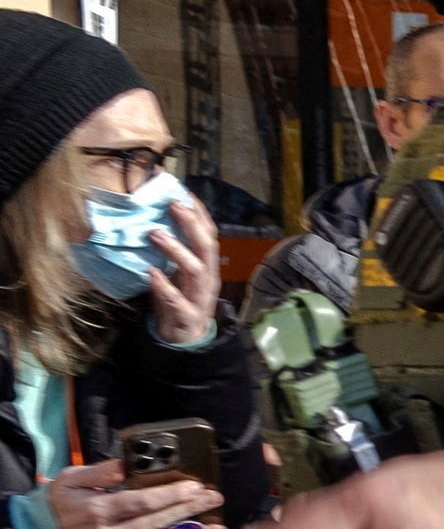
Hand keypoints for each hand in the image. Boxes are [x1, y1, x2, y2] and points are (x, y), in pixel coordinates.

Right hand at [45, 458, 217, 528]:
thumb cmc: (60, 501)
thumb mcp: (72, 478)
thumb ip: (101, 472)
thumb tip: (127, 464)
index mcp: (98, 510)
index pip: (141, 503)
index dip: (171, 496)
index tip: (195, 487)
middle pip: (157, 524)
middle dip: (190, 511)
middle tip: (215, 499)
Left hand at [143, 191, 218, 347]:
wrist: (187, 338)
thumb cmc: (179, 298)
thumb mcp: (179, 271)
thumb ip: (173, 249)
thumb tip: (152, 217)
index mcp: (207, 264)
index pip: (209, 233)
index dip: (198, 212)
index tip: (182, 190)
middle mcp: (208, 277)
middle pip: (206, 246)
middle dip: (191, 223)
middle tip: (172, 203)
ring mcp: (199, 297)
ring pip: (195, 269)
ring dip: (175, 249)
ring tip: (154, 233)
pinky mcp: (186, 315)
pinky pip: (176, 299)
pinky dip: (163, 285)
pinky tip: (150, 272)